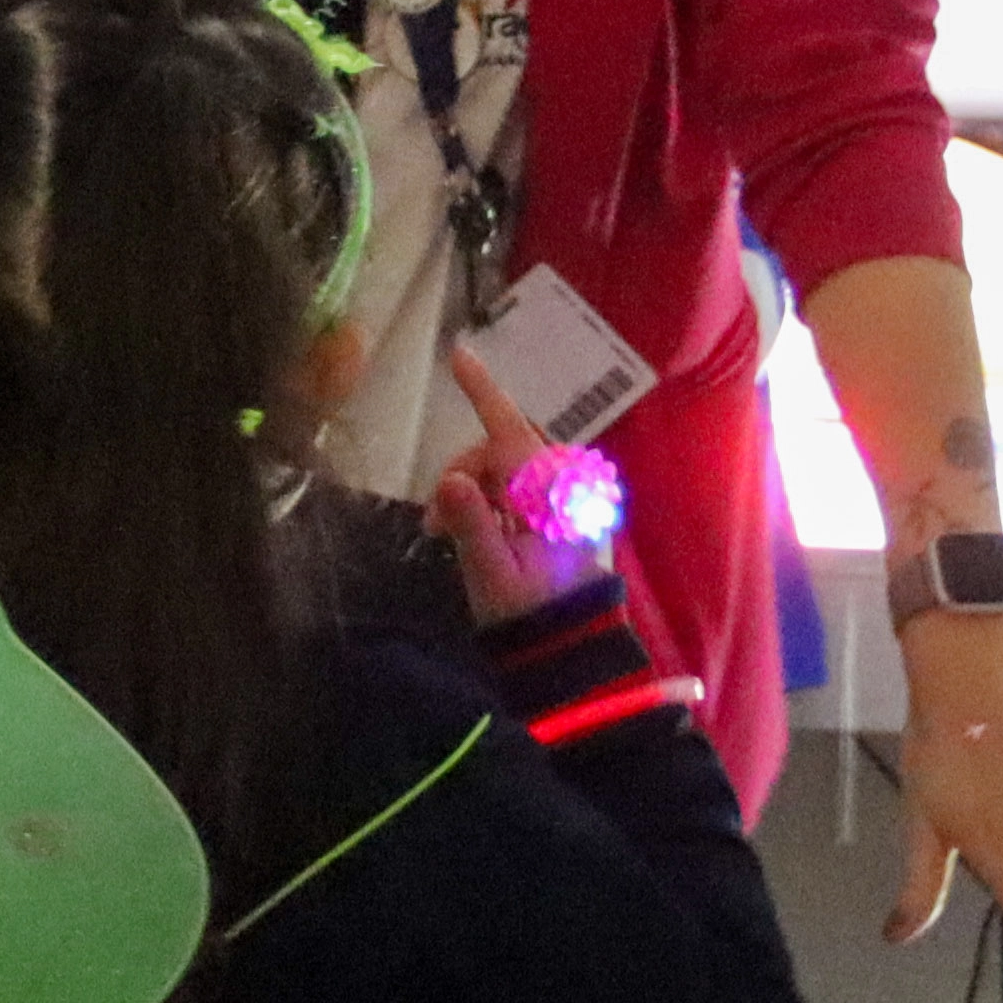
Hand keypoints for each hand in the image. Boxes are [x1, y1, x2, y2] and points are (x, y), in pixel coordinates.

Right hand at [424, 346, 624, 625]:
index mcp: (551, 492)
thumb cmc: (530, 614)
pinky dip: (493, 500)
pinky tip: (478, 532)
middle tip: (431, 525)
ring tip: (447, 535)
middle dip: (463, 474)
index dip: (483, 392)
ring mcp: (568, 497)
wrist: (572, 647)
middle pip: (501, 448)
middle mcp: (564, 484)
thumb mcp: (491, 573)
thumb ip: (472, 523)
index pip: (510, 431)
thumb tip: (450, 480)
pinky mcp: (566, 512)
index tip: (458, 355)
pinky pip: (521, 485)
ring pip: (507, 467)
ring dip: (474, 490)